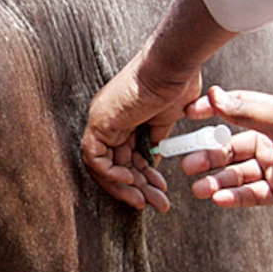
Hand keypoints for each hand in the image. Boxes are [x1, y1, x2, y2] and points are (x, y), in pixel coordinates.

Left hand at [81, 47, 200, 211]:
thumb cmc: (177, 81)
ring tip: (146, 202)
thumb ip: (159, 136)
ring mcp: (102, 121)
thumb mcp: (169, 117)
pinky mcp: (99, 124)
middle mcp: (110, 120)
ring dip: (126, 187)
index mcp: (125, 117)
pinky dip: (111, 175)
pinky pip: (95, 159)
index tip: (161, 191)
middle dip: (139, 187)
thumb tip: (156, 156)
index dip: (144, 177)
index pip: (128, 156)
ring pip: (104, 166)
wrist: (173, 66)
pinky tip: (132, 181)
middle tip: (158, 205)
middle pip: (117, 164)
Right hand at [180, 86, 272, 212]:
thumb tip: (215, 97)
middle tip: (188, 164)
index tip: (189, 116)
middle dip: (208, 157)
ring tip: (199, 189)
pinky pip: (253, 194)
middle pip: (231, 148)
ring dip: (218, 180)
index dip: (212, 112)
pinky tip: (220, 199)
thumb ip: (247, 111)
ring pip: (238, 174)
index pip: (235, 110)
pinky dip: (235, 197)